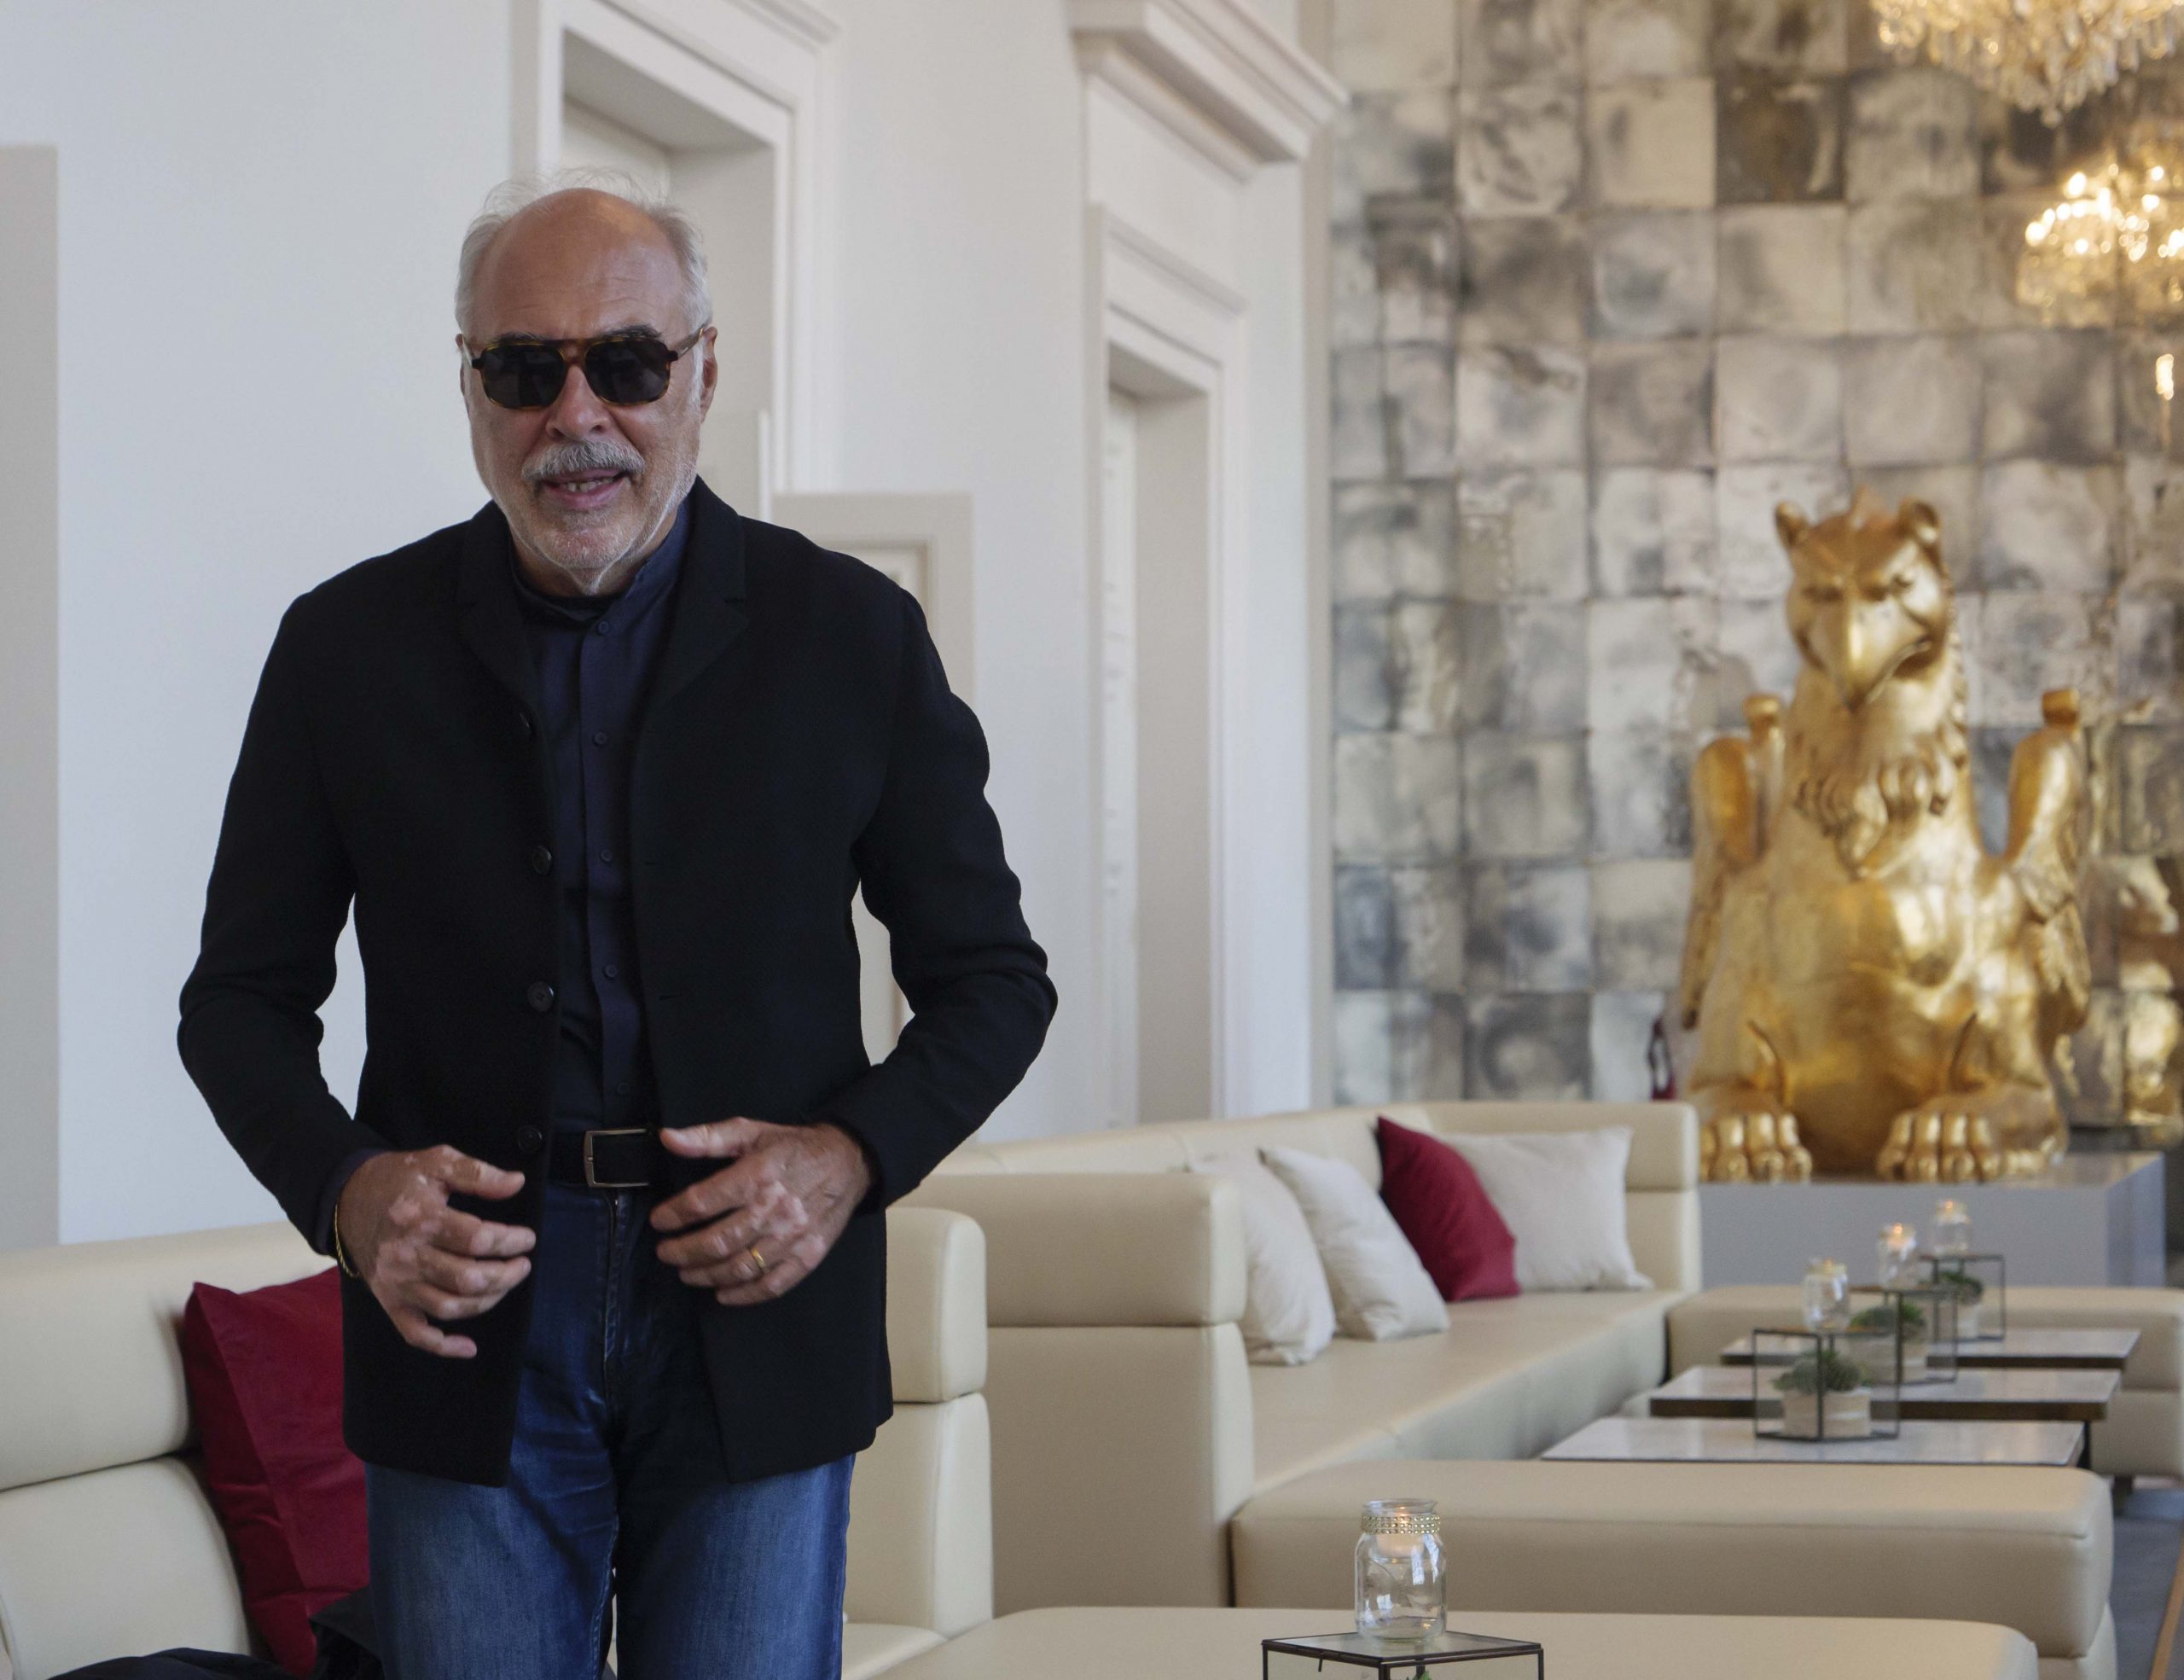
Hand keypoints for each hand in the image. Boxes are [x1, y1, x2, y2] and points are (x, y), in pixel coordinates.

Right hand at [337, 1147, 535, 1358]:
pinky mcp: (389, 1301)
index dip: (510, 1241)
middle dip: (505, 1275)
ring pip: (448, 1307)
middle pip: (466, 1279)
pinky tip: (469, 1347)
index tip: (527, 1238)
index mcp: (422, 1219)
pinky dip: (443, 1346)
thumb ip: (477, 1173)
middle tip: (522, 1264)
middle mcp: (408, 1256)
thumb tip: (516, 1183)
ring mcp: (397, 1284)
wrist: (348, 1200)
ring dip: (487, 1302)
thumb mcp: (437, 1161)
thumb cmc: (399, 1179)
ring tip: (505, 1284)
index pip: (477, 1240)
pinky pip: (415, 1334)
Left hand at [651, 1119, 872, 1304]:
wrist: (848, 1161)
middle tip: (666, 1253)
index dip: (674, 1215)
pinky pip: (772, 1284)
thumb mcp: (751, 1131)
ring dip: (707, 1275)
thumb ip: (708, 1136)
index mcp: (757, 1175)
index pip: (703, 1202)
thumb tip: (668, 1138)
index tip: (660, 1221)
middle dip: (684, 1252)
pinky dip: (744, 1295)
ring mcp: (793, 1236)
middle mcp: (774, 1208)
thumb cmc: (793, 1147)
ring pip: (740, 1267)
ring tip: (687, 1273)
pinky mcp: (809, 1255)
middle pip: (718, 1241)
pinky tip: (723, 1293)